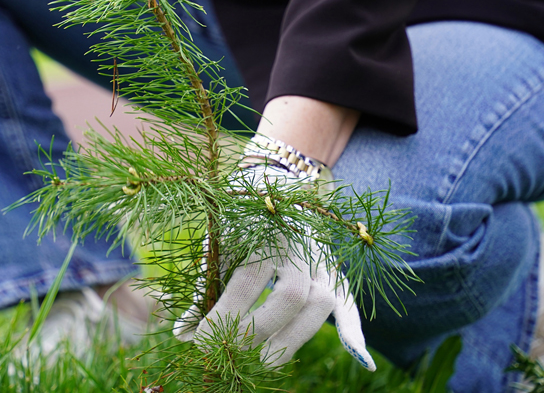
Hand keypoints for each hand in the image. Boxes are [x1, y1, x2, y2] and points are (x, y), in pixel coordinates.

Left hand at [173, 161, 375, 369]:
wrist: (273, 182)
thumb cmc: (237, 218)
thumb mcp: (217, 243)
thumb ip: (204, 286)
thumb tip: (183, 334)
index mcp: (263, 228)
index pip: (246, 281)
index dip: (223, 315)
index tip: (200, 340)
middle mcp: (297, 241)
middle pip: (290, 296)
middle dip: (257, 331)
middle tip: (230, 350)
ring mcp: (321, 255)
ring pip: (322, 303)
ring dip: (293, 338)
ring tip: (264, 361)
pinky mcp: (333, 268)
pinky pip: (349, 300)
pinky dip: (354, 330)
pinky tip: (360, 359)